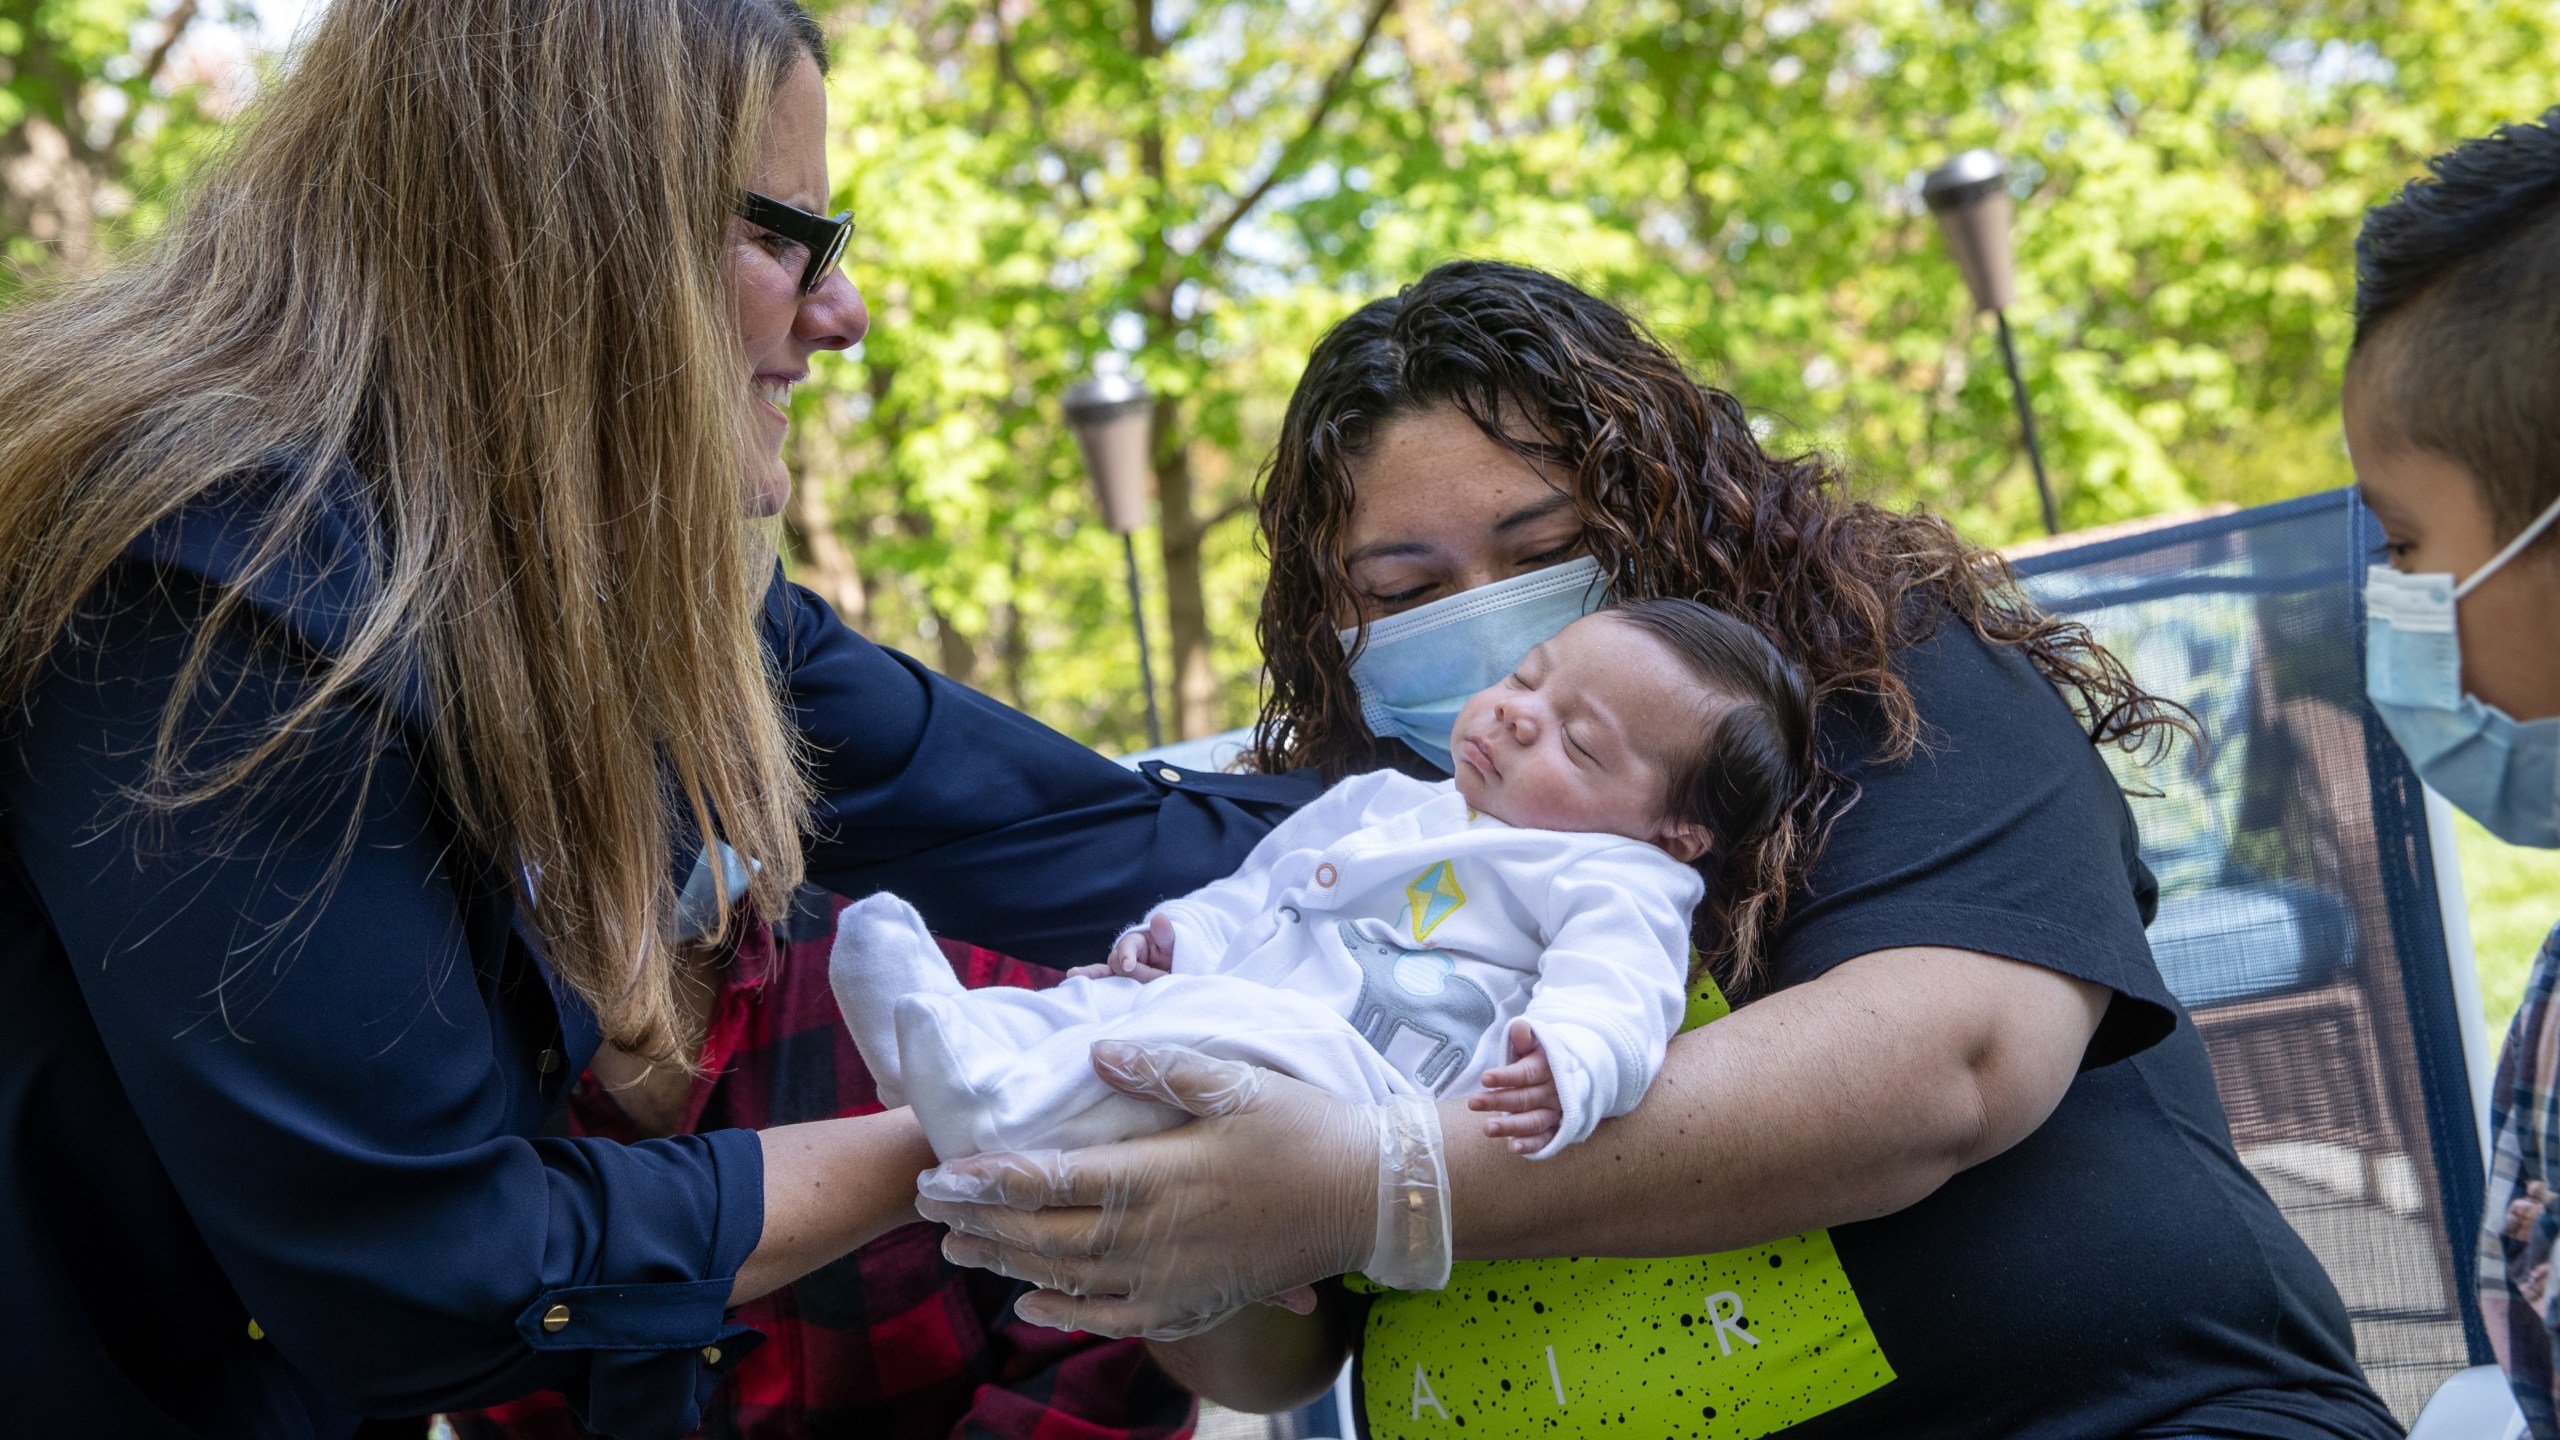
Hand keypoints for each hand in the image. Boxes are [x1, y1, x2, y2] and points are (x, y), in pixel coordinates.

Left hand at [913, 1041, 1448, 1339]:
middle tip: (930, 1207)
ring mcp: (1169, 1278)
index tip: (939, 1173)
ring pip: (1066, 1279)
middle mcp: (1151, 1236)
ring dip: (1007, 1263)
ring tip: (961, 1248)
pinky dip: (1064, 1314)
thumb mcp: (1236, 1082)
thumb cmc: (1305, 1132)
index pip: (1047, 1180)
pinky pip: (1112, 1319)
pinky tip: (1032, 1305)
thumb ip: (1162, 1068)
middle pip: (1041, 1235)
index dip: (985, 1179)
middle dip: (979, 1221)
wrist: (1369, 1199)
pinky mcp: (1190, 1304)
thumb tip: (1099, 1053)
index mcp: (1155, 1175)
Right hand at [1065, 916, 1175, 983]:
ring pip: (1104, 974)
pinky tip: (1072, 984)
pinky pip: (1102, 984)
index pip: (1127, 947)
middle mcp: (1121, 954)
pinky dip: (1091, 985)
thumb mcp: (1173, 942)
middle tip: (1160, 979)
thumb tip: (1160, 918)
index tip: (1129, 966)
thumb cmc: (1172, 952)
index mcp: (1134, 941)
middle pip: (1117, 964)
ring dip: (1095, 978)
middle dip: (1134, 974)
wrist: (1172, 968)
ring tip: (1073, 976)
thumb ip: (1166, 933)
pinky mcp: (1116, 984)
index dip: (1127, 956)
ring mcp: (1117, 971)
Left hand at [1467, 1020, 1559, 1154]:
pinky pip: (1545, 1139)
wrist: (1570, 1075)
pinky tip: (1513, 1147)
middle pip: (1525, 1098)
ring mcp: (1555, 1112)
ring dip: (1511, 1126)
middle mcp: (1553, 1092)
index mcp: (1547, 1068)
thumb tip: (1519, 1029)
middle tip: (1472, 1103)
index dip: (1506, 1077)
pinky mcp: (1555, 1130)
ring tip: (1487, 1128)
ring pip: (1534, 1121)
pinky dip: (1531, 1145)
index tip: (1484, 1078)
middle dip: (1498, 1101)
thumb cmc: (1541, 1058)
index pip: (1527, 1073)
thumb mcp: (1535, 1042)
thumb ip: (1524, 1036)